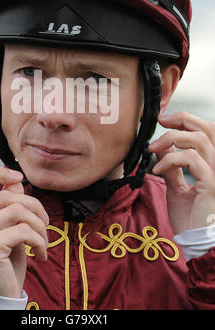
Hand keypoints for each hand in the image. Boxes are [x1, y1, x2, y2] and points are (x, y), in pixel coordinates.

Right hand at [0, 167, 48, 297]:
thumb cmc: (5, 264)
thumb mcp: (6, 231)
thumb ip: (8, 207)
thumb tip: (16, 180)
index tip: (18, 176)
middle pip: (7, 195)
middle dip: (34, 206)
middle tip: (45, 224)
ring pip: (17, 210)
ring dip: (39, 225)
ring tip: (44, 241)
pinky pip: (24, 230)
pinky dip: (39, 240)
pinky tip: (40, 254)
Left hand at [149, 112, 214, 234]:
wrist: (195, 242)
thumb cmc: (189, 219)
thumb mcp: (176, 188)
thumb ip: (172, 167)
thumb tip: (162, 149)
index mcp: (210, 164)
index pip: (205, 132)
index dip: (186, 121)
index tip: (163, 120)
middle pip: (206, 129)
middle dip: (181, 120)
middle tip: (160, 121)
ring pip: (198, 140)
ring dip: (171, 139)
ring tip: (153, 148)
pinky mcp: (211, 183)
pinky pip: (191, 159)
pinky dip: (170, 160)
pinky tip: (157, 170)